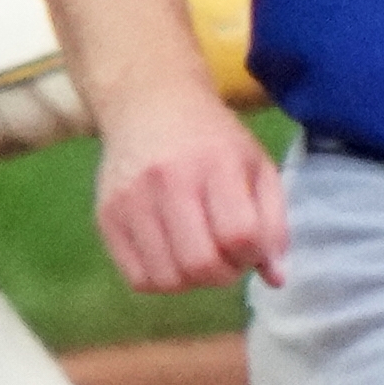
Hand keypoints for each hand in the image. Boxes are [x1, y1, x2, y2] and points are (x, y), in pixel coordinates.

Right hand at [92, 82, 287, 293]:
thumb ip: (273, 221)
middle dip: (223, 274)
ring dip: (192, 281)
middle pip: (201, 264)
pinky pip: (137, 278)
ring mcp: (132, 200)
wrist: (149, 103)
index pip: (239, 234)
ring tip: (198, 256)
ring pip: (167, 279)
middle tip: (225, 257)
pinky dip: (161, 280)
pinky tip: (171, 256)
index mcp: (216, 162)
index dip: (251, 254)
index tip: (249, 245)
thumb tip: (276, 279)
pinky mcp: (107, 216)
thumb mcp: (256, 164)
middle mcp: (169, 180)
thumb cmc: (212, 138)